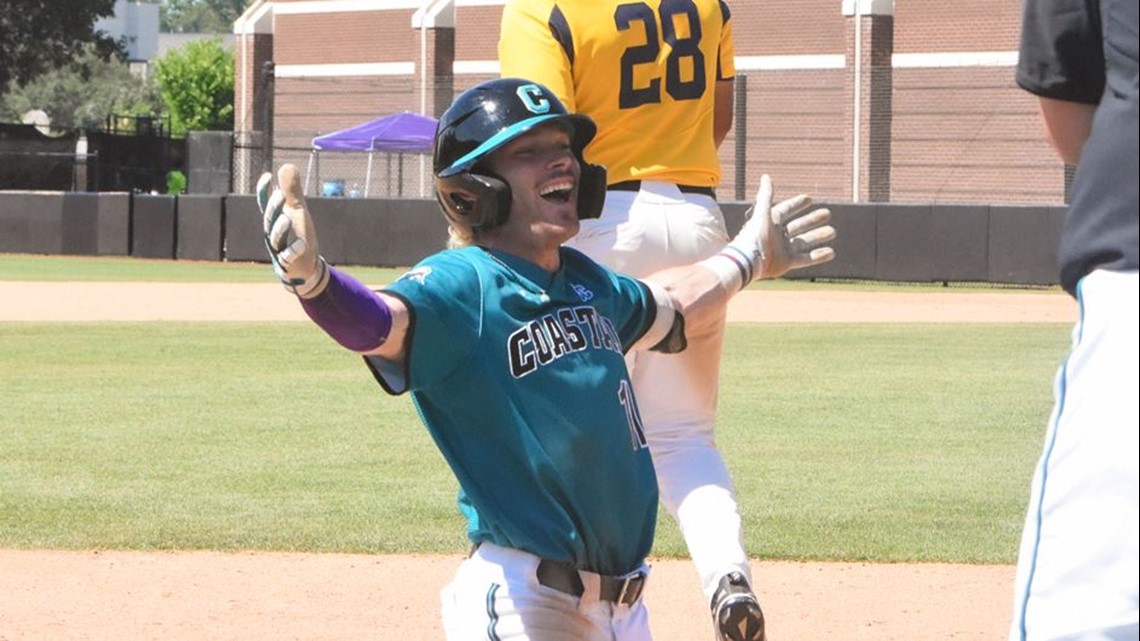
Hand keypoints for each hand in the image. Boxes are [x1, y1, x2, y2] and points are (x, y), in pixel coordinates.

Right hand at [257, 164, 328, 297]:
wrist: (305, 267)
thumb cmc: (298, 234)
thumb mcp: (298, 211)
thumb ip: (293, 191)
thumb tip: (286, 164)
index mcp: (275, 220)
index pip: (266, 204)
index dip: (264, 191)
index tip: (268, 176)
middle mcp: (273, 234)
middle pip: (269, 219)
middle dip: (274, 207)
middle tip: (281, 194)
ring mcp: (279, 249)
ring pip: (275, 238)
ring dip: (280, 228)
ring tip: (288, 218)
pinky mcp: (289, 263)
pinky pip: (289, 257)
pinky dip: (294, 250)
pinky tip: (302, 243)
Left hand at [730, 174, 835, 280]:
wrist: (749, 261)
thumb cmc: (755, 235)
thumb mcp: (763, 212)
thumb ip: (766, 194)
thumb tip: (766, 176)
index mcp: (770, 222)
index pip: (786, 210)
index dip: (797, 204)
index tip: (810, 199)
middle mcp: (777, 235)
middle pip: (798, 225)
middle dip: (812, 220)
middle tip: (827, 213)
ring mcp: (782, 249)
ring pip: (804, 241)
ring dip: (818, 236)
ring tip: (833, 231)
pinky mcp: (786, 263)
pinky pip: (805, 259)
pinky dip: (818, 256)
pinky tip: (831, 252)